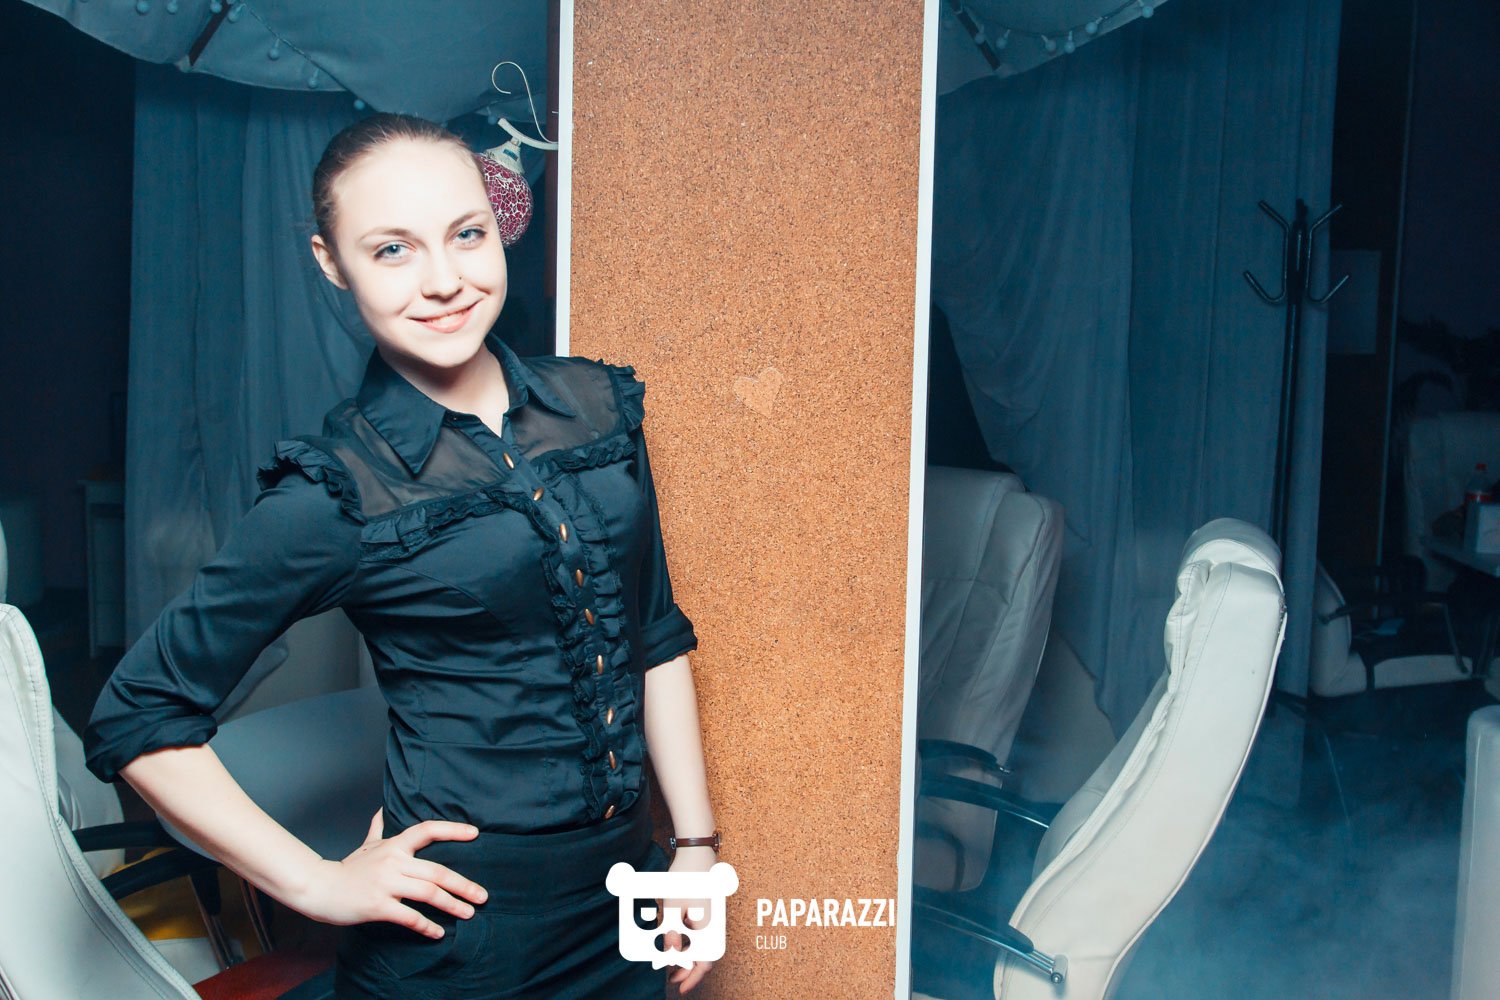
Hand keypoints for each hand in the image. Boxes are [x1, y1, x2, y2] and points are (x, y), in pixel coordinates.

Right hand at [291, 808, 488, 938]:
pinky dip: (427, 926)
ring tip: (468, 914)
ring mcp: (386, 884)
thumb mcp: (365, 846)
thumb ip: (377, 829)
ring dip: (452, 905)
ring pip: (428, 893)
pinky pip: (409, 917)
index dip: (453, 830)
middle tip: (483, 897)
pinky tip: (438, 932)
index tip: (476, 833)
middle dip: (464, 885)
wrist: (319, 888)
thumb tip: (381, 810)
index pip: (427, 830)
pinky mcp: (378, 906)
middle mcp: (393, 861)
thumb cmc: (347, 868)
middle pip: (437, 871)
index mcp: (394, 845)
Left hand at [663, 846, 717, 993]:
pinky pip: (700, 931)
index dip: (693, 978)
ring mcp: (712, 916)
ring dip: (687, 954)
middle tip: (670, 977)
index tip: (680, 988)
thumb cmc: (686, 877)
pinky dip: (688, 940)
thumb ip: (672, 934)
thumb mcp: (673, 907)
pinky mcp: (708, 909)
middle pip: (704, 956)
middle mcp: (714, 924)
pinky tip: (675, 938)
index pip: (705, 962)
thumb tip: (670, 957)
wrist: (697, 851)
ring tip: (670, 960)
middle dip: (687, 969)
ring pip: (702, 944)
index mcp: (709, 927)